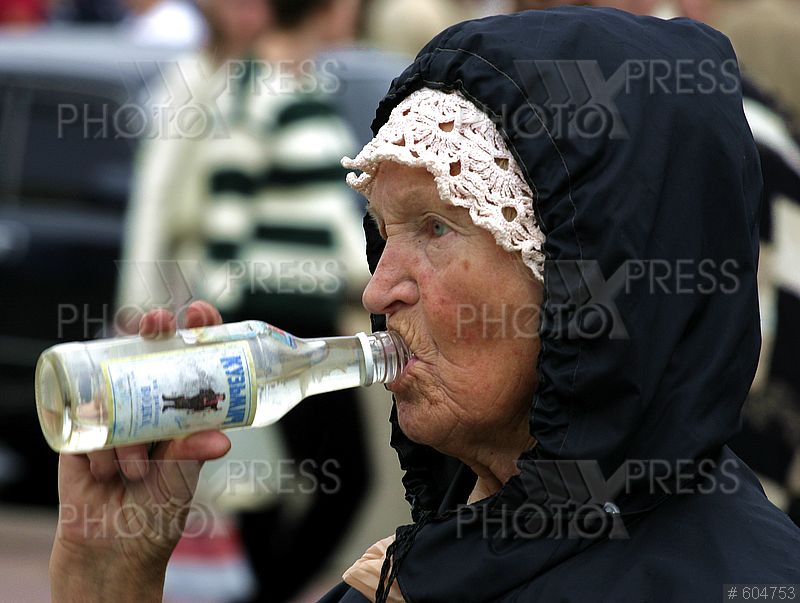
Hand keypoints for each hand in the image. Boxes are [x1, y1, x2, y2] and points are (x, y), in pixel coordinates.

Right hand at [50, 301, 231, 600]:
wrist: (110, 553)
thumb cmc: (156, 514)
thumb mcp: (181, 480)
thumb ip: (192, 453)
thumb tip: (222, 438)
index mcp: (179, 415)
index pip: (189, 362)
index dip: (195, 333)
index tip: (202, 313)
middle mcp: (146, 410)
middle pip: (147, 356)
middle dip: (152, 333)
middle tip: (156, 324)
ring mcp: (111, 418)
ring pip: (116, 394)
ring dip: (127, 437)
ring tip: (135, 472)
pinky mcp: (79, 434)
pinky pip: (85, 421)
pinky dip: (99, 447)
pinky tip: (105, 471)